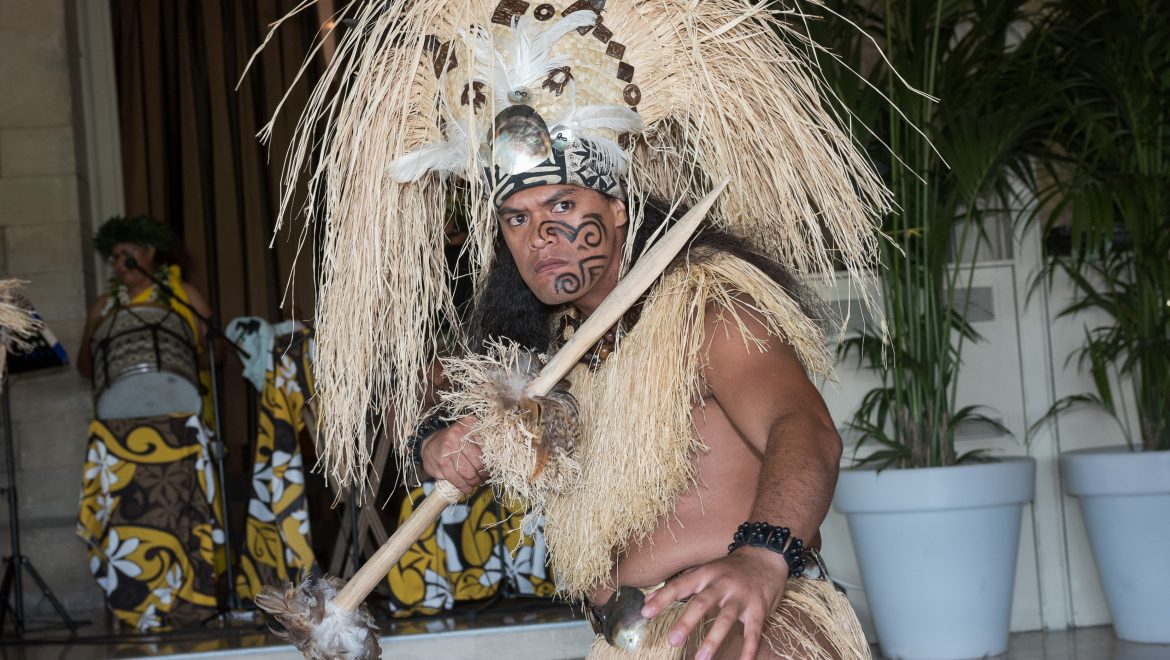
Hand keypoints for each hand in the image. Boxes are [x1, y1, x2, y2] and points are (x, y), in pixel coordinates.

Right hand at [419, 416, 486, 493]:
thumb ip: (484, 440)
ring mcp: (448, 450)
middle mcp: (458, 435)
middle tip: (484, 477)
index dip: (491, 459)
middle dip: (484, 473)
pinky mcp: (442, 464)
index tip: (492, 465)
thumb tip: (500, 455)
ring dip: (475, 482)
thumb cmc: (455, 441)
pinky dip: (465, 487)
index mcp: (469, 424)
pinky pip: (457, 480)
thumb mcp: (469, 433)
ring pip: (469, 473)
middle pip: (479, 462)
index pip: (487, 445)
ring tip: (476, 482)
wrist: (429, 445)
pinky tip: (468, 488)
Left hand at [640, 548, 788, 659]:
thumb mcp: (705, 570)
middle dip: (687, 622)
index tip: (646, 613)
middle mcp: (723, 584)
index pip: (680, 586)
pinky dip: (748, 649)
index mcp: (706, 574)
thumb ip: (679, 585)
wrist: (766, 555)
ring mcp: (742, 597)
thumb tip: (648, 601)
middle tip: (672, 640)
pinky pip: (753, 632)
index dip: (662, 598)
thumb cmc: (730, 568)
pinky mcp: (758, 609)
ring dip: (713, 639)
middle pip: (702, 603)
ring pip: (726, 619)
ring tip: (701, 658)